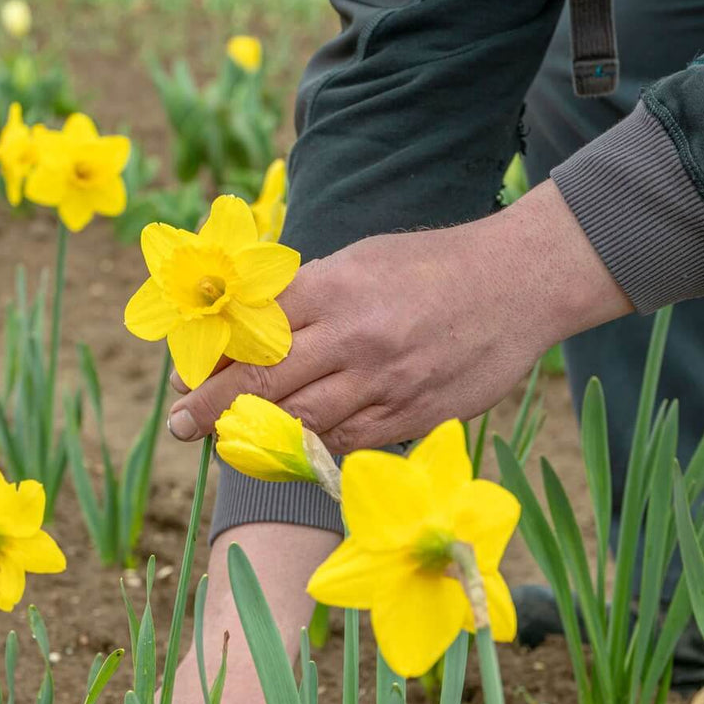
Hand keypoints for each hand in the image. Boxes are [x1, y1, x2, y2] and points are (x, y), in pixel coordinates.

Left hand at [165, 180, 631, 452]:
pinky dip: (317, 443)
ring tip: (234, 439)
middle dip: (212, 408)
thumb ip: (309, 295)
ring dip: (260, 434)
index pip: (251, 331)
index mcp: (334, 287)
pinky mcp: (414, 415)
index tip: (183, 377)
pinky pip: (349, 441)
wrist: (521, 284)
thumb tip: (250, 328)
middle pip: (265, 383)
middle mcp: (354, 337)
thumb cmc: (433, 266)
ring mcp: (385, 382)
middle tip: (182, 424)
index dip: (211, 361)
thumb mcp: (362, 259)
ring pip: (303, 421)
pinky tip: (301, 440)